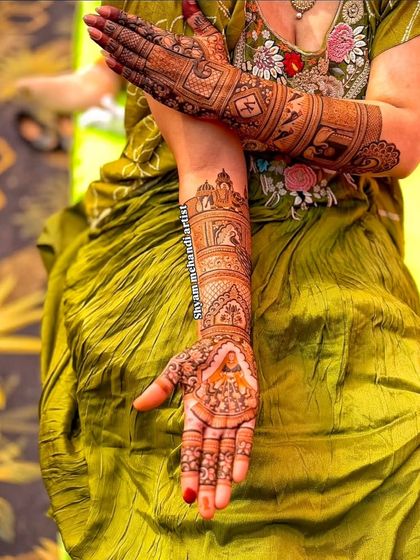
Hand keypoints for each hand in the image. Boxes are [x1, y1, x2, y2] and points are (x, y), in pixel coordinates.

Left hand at [82, 2, 240, 119]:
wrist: (223, 98)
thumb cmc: (220, 69)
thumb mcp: (211, 39)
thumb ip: (197, 19)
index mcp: (170, 41)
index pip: (139, 26)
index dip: (119, 18)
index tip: (103, 10)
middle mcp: (159, 55)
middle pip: (127, 38)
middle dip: (106, 27)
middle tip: (89, 19)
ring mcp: (156, 74)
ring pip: (126, 56)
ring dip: (107, 44)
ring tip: (92, 33)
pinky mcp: (157, 92)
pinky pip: (134, 78)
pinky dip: (119, 67)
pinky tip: (106, 58)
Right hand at [133, 334, 258, 519]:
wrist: (226, 340)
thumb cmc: (200, 355)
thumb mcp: (177, 370)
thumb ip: (161, 388)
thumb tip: (137, 404)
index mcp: (193, 416)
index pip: (190, 450)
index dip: (188, 472)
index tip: (186, 495)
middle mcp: (212, 423)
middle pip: (209, 460)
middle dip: (206, 485)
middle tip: (206, 513)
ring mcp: (231, 419)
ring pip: (227, 455)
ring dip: (224, 478)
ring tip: (221, 502)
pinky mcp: (249, 412)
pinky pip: (245, 438)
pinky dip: (242, 455)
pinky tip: (239, 475)